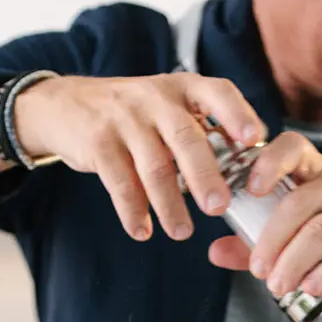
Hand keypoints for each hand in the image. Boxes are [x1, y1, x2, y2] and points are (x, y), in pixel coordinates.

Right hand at [12, 73, 265, 241]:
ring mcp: (124, 118)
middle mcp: (156, 98)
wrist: (67, 105)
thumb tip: (249, 175)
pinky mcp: (98, 142)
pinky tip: (142, 231)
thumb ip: (204, 133)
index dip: (237, 114)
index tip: (253, 138)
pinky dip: (132, 211)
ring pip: (154, 166)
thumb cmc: (137, 117)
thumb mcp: (171, 110)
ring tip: (182, 233)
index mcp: (184, 89)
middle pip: (186, 138)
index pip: (218, 93)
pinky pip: (119, 182)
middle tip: (218, 207)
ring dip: (170, 205)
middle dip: (204, 175)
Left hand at [208, 132, 321, 321]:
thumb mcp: (297, 253)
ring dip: (296, 260)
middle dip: (274, 238)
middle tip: (259, 270)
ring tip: (279, 286)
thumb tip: (215, 252)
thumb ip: (259, 249)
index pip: (294, 148)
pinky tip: (312, 288)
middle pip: (302, 200)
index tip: (249, 190)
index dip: (269, 162)